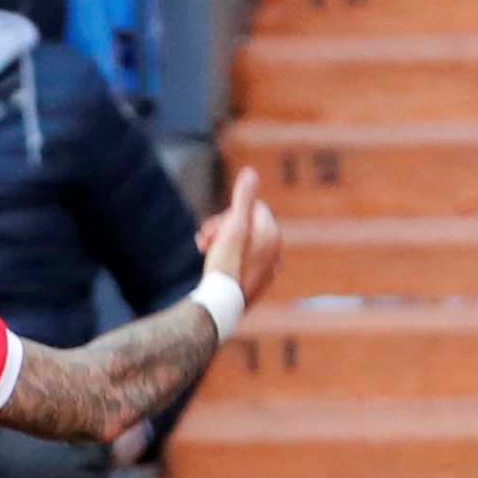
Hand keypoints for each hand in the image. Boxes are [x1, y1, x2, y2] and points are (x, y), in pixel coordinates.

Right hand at [193, 165, 282, 312]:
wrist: (221, 306)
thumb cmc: (226, 265)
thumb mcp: (233, 227)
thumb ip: (244, 199)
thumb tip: (251, 172)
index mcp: (271, 233)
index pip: (250, 208)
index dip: (226, 215)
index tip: (210, 230)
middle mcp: (275, 249)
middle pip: (247, 225)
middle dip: (223, 228)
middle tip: (201, 241)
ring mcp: (268, 268)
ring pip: (245, 244)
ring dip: (223, 243)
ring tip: (205, 253)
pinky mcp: (258, 283)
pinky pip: (244, 262)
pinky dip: (230, 260)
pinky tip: (218, 268)